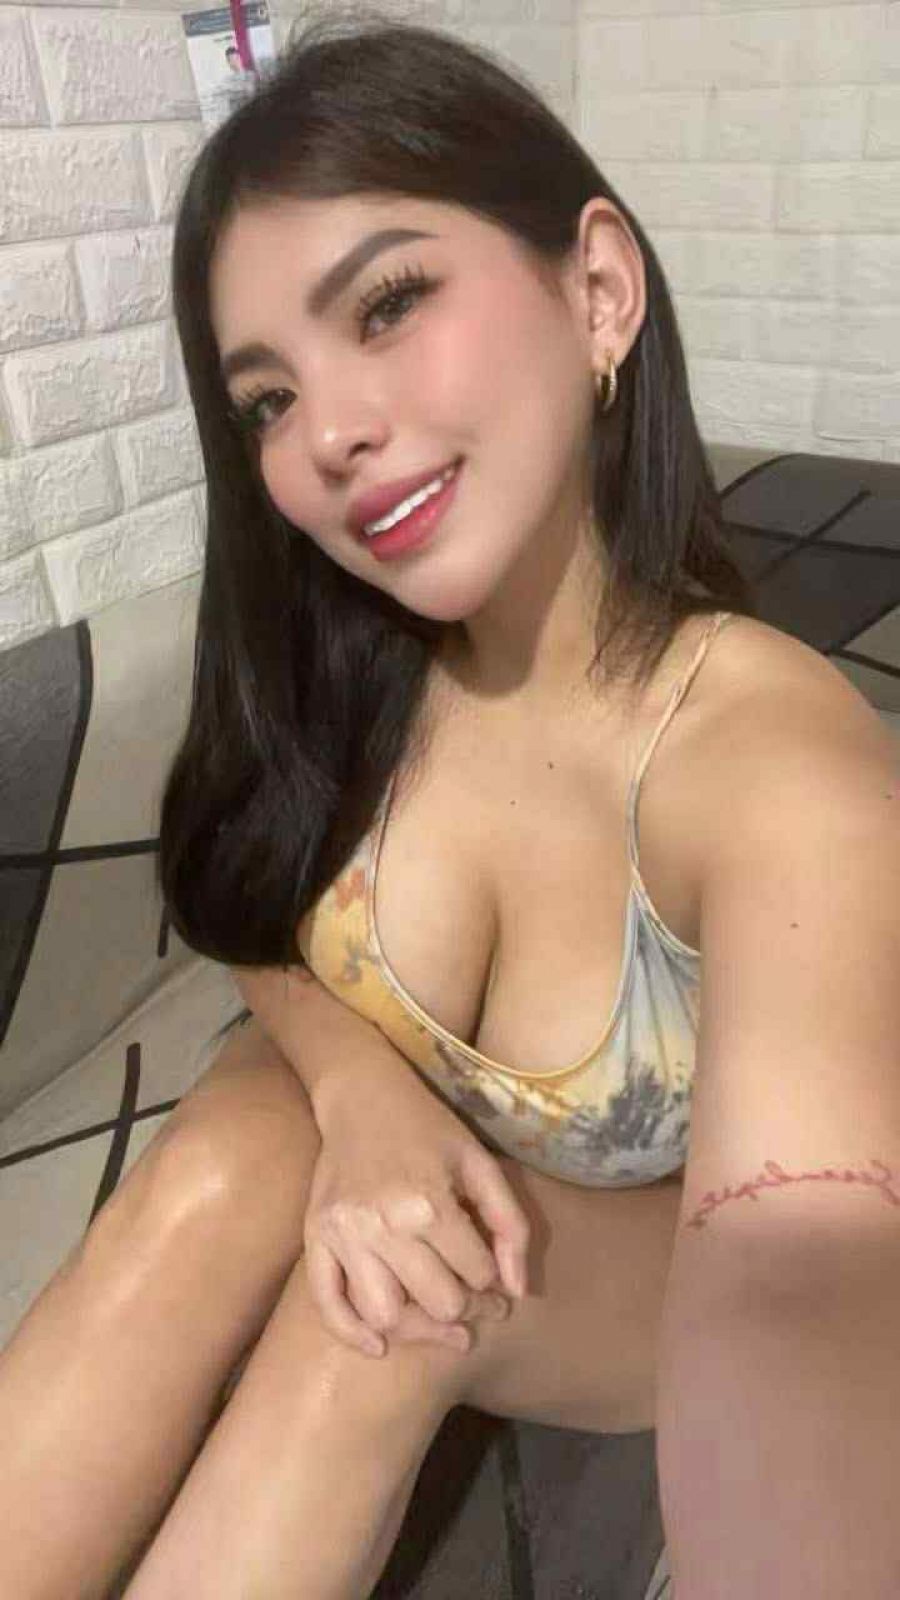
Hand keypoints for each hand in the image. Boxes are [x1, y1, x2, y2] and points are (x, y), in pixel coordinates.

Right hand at [303, 1063, 529, 1357]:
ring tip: (437, 1324)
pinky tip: (379, 1347)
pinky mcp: (315, 1237)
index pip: (475, 1275)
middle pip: (436, 1303)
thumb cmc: (429, 1128)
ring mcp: (343, 1235)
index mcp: (429, 1204)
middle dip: (465, 1310)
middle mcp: (382, 1225)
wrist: (362, 1096)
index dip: (493, 1284)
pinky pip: (327, 1303)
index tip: (494, 1281)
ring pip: (384, 1316)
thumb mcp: (480, 1163)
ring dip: (417, 1329)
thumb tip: (518, 1291)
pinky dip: (352, 1334)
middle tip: (474, 1306)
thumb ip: (510, 1224)